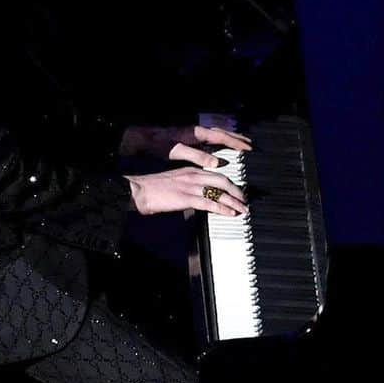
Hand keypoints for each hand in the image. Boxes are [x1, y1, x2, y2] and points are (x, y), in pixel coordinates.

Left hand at [119, 123, 251, 170]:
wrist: (141, 138)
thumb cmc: (157, 144)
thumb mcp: (176, 151)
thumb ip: (197, 156)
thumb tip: (216, 163)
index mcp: (196, 133)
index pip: (221, 137)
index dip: (236, 143)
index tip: (249, 148)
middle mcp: (197, 131)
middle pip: (221, 133)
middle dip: (236, 138)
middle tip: (250, 144)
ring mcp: (193, 134)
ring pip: (216, 134)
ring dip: (229, 138)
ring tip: (240, 144)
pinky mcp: (188, 138)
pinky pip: (209, 139)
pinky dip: (218, 141)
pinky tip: (219, 148)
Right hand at [125, 165, 248, 217]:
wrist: (138, 190)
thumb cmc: (152, 189)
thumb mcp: (174, 183)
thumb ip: (187, 187)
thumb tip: (198, 197)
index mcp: (190, 170)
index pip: (216, 174)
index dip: (230, 183)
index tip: (237, 191)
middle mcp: (193, 175)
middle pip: (223, 180)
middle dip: (237, 191)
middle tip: (245, 200)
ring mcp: (190, 186)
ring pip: (220, 191)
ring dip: (234, 201)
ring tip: (243, 209)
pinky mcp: (186, 198)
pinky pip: (209, 203)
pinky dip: (222, 208)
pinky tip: (230, 213)